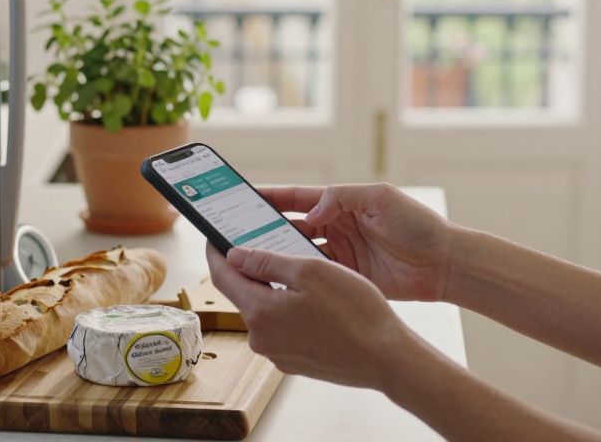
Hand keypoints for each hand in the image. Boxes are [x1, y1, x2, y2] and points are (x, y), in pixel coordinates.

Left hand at [206, 243, 413, 389]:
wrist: (386, 359)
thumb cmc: (354, 311)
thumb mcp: (311, 271)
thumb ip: (267, 261)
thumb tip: (233, 255)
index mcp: (259, 311)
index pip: (222, 276)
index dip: (216, 252)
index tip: (214, 237)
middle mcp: (261, 338)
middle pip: (245, 294)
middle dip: (253, 270)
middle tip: (269, 247)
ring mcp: (278, 354)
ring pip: (267, 312)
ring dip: (276, 292)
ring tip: (302, 274)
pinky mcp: (295, 363)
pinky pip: (284, 330)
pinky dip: (291, 312)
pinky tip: (317, 304)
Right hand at [260, 183, 455, 301]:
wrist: (445, 263)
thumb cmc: (418, 225)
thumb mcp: (380, 199)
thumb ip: (342, 199)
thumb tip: (309, 212)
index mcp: (342, 204)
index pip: (297, 199)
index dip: (270, 197)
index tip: (242, 197)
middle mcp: (337, 227)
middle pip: (291, 227)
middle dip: (265, 230)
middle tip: (237, 234)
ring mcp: (341, 254)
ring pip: (300, 254)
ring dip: (278, 256)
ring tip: (251, 260)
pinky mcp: (348, 278)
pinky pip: (317, 278)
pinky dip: (298, 280)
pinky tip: (279, 283)